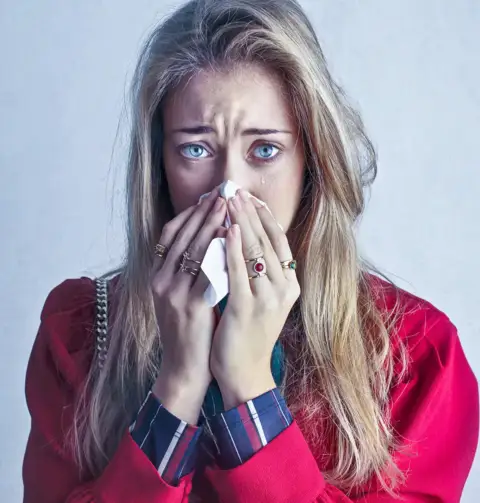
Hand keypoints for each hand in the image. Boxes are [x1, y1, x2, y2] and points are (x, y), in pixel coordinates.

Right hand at [151, 186, 226, 422]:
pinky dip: (218, 252)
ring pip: (192, 250)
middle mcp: (160, 282)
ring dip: (210, 225)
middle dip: (202, 213)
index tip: (205, 198)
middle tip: (220, 193)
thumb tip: (207, 242)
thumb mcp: (179, 298)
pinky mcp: (191, 307)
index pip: (170, 236)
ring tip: (226, 205)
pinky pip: (206, 272)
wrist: (184, 369)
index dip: (187, 215)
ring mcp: (173, 294)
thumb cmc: (188, 332)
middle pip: (181, 238)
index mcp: (157, 278)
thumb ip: (187, 272)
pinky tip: (231, 238)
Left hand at [210, 189, 300, 409]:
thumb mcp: (262, 299)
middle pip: (268, 240)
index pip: (279, 241)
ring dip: (241, 222)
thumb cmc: (249, 333)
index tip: (250, 197)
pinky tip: (225, 230)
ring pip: (256, 251)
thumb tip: (244, 237)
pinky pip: (240, 272)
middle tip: (235, 190)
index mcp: (289, 284)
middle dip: (250, 212)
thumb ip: (258, 272)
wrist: (245, 372)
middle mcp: (284, 288)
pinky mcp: (248, 309)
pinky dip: (233, 249)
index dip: (264, 216)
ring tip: (229, 200)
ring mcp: (268, 299)